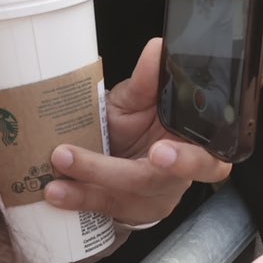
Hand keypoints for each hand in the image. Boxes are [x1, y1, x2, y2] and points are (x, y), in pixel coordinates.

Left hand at [45, 40, 231, 225]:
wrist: (122, 154)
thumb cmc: (139, 124)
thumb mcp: (143, 100)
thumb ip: (151, 80)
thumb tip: (158, 47)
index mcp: (196, 146)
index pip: (207, 158)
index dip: (186, 159)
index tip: (158, 151)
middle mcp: (180, 179)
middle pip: (155, 182)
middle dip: (112, 172)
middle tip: (71, 158)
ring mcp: (155, 201)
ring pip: (123, 198)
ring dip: (85, 187)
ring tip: (55, 173)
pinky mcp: (131, 214)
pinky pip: (105, 210)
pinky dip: (79, 200)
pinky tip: (57, 193)